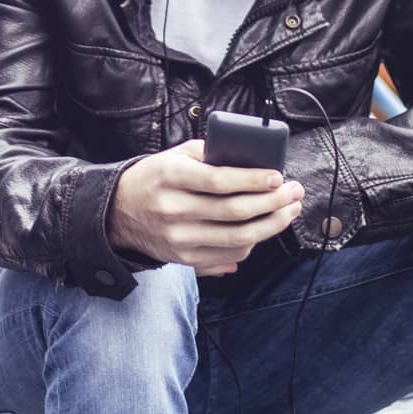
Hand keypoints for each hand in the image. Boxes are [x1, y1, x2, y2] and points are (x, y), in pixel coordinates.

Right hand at [107, 138, 304, 276]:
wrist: (118, 212)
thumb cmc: (155, 178)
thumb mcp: (174, 156)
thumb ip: (208, 154)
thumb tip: (250, 160)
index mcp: (170, 178)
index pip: (219, 181)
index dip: (252, 180)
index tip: (277, 175)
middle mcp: (174, 210)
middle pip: (234, 212)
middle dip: (273, 202)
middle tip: (294, 192)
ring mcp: (179, 239)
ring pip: (237, 238)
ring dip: (271, 225)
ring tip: (289, 210)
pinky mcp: (184, 259)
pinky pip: (228, 255)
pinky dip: (252, 244)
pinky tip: (265, 229)